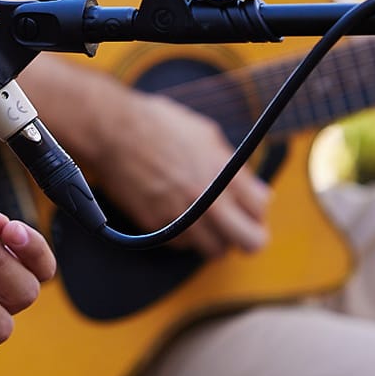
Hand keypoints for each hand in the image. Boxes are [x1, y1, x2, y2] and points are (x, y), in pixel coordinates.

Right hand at [88, 85, 269, 258]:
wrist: (113, 132)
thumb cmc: (158, 125)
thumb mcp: (205, 133)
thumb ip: (232, 164)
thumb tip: (253, 188)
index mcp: (224, 173)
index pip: (261, 209)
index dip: (256, 208)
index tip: (248, 206)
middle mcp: (208, 200)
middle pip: (251, 242)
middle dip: (249, 236)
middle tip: (238, 227)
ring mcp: (183, 216)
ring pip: (217, 251)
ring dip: (215, 238)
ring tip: (206, 222)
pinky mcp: (158, 227)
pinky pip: (183, 245)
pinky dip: (184, 235)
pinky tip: (177, 215)